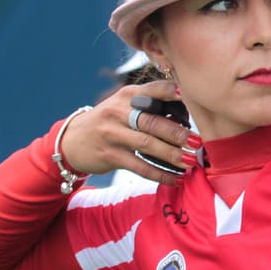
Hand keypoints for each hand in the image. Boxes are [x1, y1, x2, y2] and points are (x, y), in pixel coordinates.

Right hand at [57, 81, 198, 184]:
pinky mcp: (110, 155)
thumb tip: (189, 114)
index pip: (154, 90)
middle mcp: (119, 111)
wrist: (72, 140)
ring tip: (191, 161)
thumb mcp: (125, 104)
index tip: (193, 99)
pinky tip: (176, 179)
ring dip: (172, 155)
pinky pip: (139, 167)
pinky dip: (160, 174)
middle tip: (198, 142)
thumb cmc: (111, 120)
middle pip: (152, 122)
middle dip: (177, 133)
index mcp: (128, 95)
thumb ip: (152, 105)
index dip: (173, 93)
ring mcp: (112, 134)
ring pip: (147, 145)